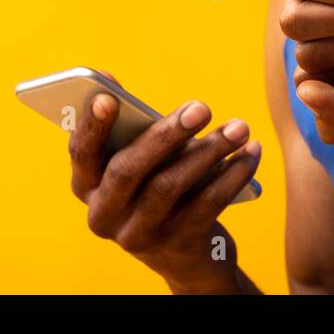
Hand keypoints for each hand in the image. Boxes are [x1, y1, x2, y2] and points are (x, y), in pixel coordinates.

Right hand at [68, 72, 262, 293]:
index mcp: (87, 187)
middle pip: (128, 170)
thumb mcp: (141, 160)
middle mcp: (104, 216)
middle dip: (166, 135)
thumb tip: (108, 79)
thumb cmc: (158, 185)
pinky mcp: (177, 246)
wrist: (186, 254)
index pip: (82, 154)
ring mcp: (138, 235)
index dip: (91, 126)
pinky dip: (233, 174)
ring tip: (239, 127)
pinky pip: (206, 204)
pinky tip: (251, 152)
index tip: (107, 96)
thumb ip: (129, 127)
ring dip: (210, 151)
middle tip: (201, 107)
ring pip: (170, 186)